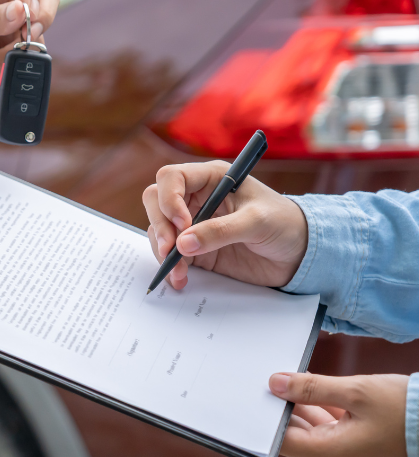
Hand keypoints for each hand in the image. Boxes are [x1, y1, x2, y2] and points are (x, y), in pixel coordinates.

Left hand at [0, 0, 59, 102]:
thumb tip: (21, 10)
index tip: (28, 11)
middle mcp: (5, 0)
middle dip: (43, 14)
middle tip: (31, 32)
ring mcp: (13, 25)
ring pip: (39, 27)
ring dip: (20, 46)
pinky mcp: (16, 48)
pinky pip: (30, 53)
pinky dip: (13, 62)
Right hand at [142, 161, 307, 289]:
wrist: (300, 255)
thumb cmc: (285, 224)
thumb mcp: (257, 222)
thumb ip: (221, 231)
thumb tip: (183, 244)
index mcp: (211, 179)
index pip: (172, 177)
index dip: (170, 198)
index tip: (184, 224)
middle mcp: (196, 198)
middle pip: (156, 201)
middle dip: (160, 225)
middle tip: (171, 248)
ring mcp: (193, 224)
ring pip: (158, 229)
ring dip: (162, 250)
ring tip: (178, 271)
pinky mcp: (194, 249)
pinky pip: (169, 254)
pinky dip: (169, 267)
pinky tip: (180, 279)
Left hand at [269, 371, 408, 456]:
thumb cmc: (404, 409)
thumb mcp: (354, 391)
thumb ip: (311, 387)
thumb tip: (275, 383)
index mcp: (331, 453)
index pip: (282, 440)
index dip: (264, 419)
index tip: (252, 395)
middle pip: (293, 433)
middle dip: (279, 407)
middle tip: (264, 380)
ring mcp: (346, 451)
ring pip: (309, 427)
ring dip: (298, 404)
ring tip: (283, 378)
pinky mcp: (355, 441)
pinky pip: (326, 425)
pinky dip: (316, 406)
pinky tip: (307, 385)